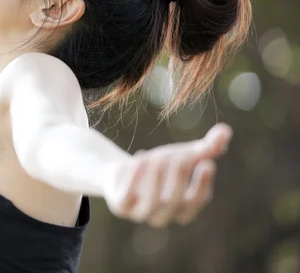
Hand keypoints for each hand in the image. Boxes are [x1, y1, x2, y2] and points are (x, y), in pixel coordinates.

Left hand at [103, 123, 232, 227]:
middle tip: (176, 155)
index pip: (198, 200)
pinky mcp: (121, 206)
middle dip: (177, 176)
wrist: (124, 171)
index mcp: (184, 208)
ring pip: (152, 202)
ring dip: (156, 177)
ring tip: (156, 156)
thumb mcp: (184, 156)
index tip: (207, 162)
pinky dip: (134, 177)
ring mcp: (141, 214)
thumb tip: (226, 130)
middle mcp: (164, 216)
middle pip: (174, 200)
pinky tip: (141, 156)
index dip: (203, 183)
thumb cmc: (161, 167)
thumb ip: (207, 148)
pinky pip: (127, 197)